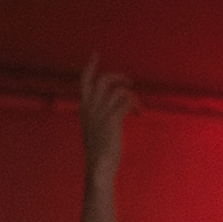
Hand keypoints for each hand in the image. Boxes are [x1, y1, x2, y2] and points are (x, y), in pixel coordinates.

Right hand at [80, 56, 136, 177]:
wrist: (98, 168)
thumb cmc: (98, 152)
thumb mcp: (92, 129)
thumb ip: (96, 116)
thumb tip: (108, 109)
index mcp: (84, 109)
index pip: (84, 81)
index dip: (90, 66)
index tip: (96, 53)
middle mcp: (91, 108)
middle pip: (104, 80)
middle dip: (118, 76)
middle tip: (128, 81)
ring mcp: (101, 113)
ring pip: (118, 90)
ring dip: (131, 94)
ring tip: (137, 105)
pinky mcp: (112, 120)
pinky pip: (126, 101)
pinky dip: (135, 104)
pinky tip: (138, 113)